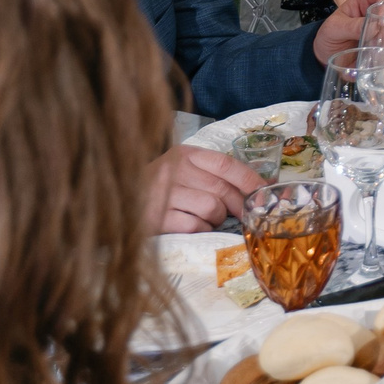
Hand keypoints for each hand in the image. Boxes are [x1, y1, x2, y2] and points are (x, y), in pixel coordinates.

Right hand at [148, 143, 264, 232]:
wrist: (119, 203)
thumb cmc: (158, 188)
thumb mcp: (182, 171)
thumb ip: (212, 175)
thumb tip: (258, 187)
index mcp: (184, 154)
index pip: (226, 164)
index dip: (250, 179)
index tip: (265, 191)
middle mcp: (174, 170)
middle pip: (222, 189)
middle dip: (238, 205)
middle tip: (241, 214)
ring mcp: (164, 194)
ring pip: (212, 208)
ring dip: (216, 218)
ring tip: (205, 218)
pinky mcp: (157, 218)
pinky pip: (196, 226)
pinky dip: (201, 229)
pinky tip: (192, 226)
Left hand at [313, 0, 383, 63]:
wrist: (327, 56)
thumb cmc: (330, 35)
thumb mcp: (334, 28)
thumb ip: (352, 26)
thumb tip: (375, 28)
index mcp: (367, 0)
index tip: (382, 22)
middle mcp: (381, 13)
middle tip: (380, 42)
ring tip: (377, 55)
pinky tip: (383, 62)